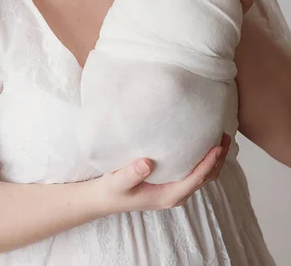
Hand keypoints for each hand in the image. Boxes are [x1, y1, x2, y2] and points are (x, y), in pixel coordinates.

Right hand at [95, 133, 230, 214]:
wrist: (107, 198)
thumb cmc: (113, 190)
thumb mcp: (118, 182)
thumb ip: (131, 174)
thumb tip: (147, 163)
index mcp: (169, 195)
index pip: (196, 179)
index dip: (209, 163)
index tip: (217, 146)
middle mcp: (177, 194)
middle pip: (207, 177)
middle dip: (219, 158)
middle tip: (226, 135)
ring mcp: (177, 189)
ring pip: (204, 175)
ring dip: (215, 158)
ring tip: (221, 137)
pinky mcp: (173, 183)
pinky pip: (196, 172)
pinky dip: (205, 159)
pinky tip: (203, 143)